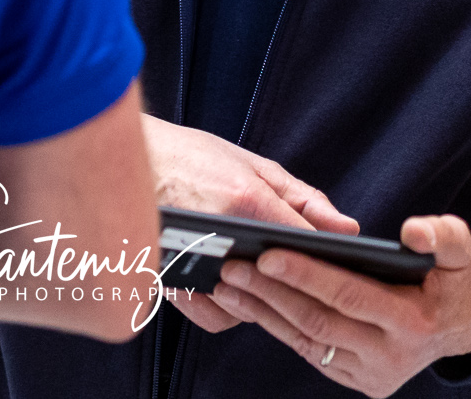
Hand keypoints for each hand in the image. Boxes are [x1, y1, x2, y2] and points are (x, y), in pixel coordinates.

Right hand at [142, 116, 357, 335]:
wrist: (122, 154)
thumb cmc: (190, 155)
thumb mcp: (252, 164)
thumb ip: (303, 198)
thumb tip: (348, 229)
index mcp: (244, 198)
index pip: (306, 245)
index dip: (328, 259)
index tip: (339, 262)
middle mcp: (219, 232)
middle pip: (279, 282)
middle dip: (295, 281)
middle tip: (302, 274)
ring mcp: (191, 260)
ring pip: (247, 307)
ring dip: (259, 300)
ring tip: (260, 277)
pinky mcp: (170, 279)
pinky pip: (212, 315)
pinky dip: (225, 310)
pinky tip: (231, 288)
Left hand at [209, 214, 470, 396]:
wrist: (469, 324)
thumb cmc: (458, 278)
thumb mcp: (464, 251)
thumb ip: (443, 236)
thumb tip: (412, 232)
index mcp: (413, 323)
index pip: (349, 296)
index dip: (307, 274)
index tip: (268, 252)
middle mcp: (390, 356)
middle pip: (319, 322)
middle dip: (271, 293)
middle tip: (232, 266)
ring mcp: (372, 374)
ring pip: (308, 341)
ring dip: (264, 313)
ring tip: (226, 285)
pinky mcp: (358, 379)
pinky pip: (311, 351)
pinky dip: (278, 327)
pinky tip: (250, 304)